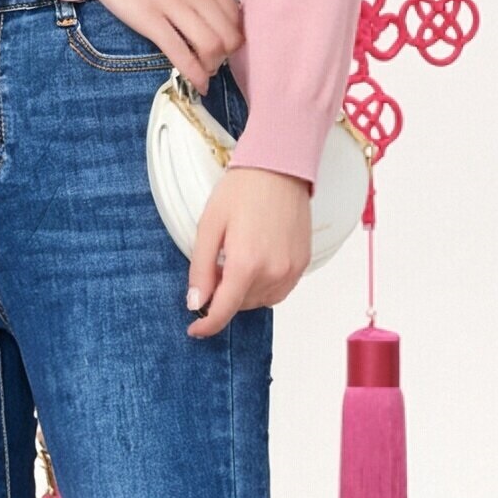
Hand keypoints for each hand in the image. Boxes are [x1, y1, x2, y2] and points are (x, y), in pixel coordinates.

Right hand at [70, 0, 243, 91]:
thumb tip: (215, 14)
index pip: (235, 14)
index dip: (236, 37)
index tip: (228, 47)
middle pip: (228, 34)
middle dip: (227, 56)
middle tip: (218, 63)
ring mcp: (172, 4)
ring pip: (210, 46)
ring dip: (213, 67)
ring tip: (207, 73)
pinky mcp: (150, 20)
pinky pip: (181, 54)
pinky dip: (195, 74)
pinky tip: (198, 84)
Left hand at [185, 168, 311, 337]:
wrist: (280, 167)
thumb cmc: (243, 190)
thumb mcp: (209, 227)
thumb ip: (201, 270)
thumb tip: (196, 303)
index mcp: (246, 264)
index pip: (223, 311)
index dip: (206, 325)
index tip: (195, 329)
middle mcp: (273, 272)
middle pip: (241, 305)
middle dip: (225, 295)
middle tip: (219, 264)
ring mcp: (291, 270)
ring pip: (260, 301)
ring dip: (244, 291)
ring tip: (239, 258)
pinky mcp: (302, 264)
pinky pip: (278, 291)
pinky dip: (263, 286)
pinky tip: (257, 261)